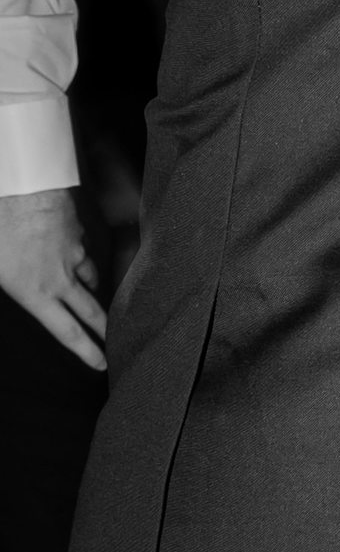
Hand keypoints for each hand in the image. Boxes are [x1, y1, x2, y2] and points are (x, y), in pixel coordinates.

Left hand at [0, 186, 104, 365]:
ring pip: (90, 278)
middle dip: (105, 331)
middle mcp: (61, 279)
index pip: (67, 331)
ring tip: (89, 292)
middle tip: (116, 343)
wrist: (24, 187)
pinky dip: (80, 257)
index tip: (101, 363)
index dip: (86, 351)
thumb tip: (5, 286)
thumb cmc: (1, 228)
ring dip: (90, 288)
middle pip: (92, 312)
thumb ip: (4, 284)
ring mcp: (74, 255)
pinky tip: (72, 250)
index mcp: (36, 293)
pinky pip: (83, 251)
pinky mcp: (78, 233)